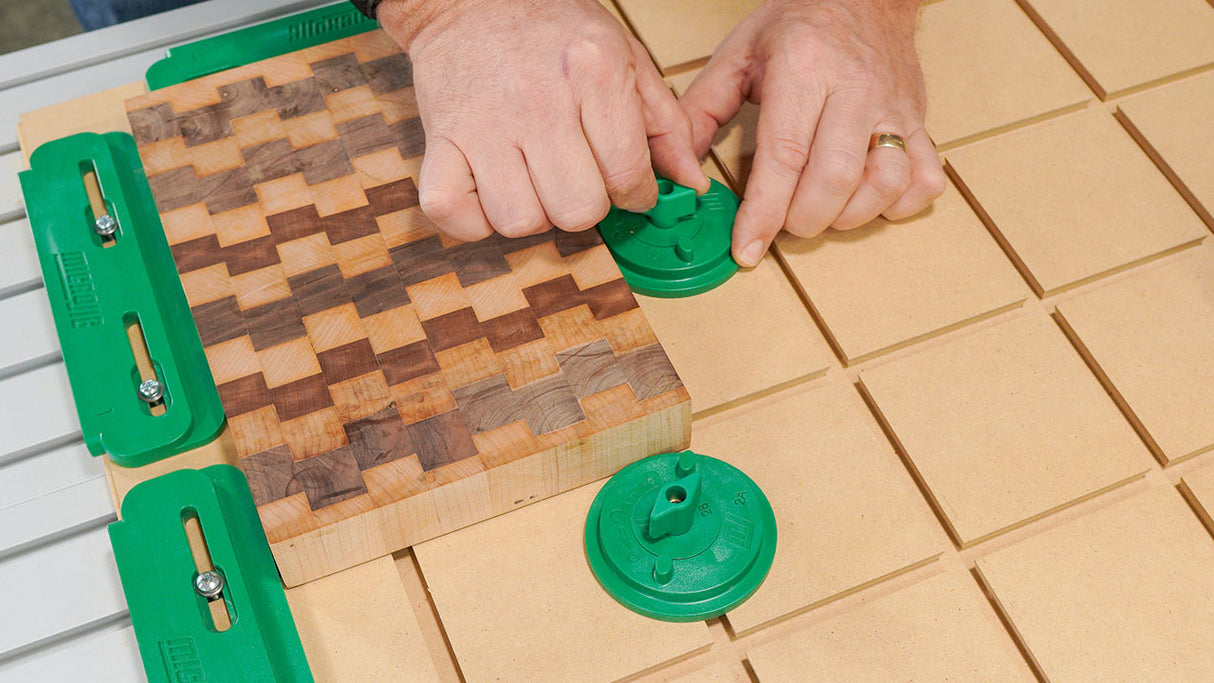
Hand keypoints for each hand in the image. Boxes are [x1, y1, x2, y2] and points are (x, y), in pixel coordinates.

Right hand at [377, 0, 708, 240]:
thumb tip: (690, 182)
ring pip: (519, 221)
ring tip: (535, 181)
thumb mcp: (623, 56)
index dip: (636, 195)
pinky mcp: (441, 139)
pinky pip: (452, 213)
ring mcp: (484, 124)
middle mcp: (538, 101)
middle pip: (577, 210)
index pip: (627, 175)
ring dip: (533, 213)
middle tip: (580, 180)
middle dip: (587, 206)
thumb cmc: (550, 26)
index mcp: (593, 73)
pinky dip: (473, 219)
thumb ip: (665, 122)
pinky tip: (492, 193)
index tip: (628, 187)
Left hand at [679, 0, 946, 266]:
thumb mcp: (738, 55)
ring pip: (884, 184)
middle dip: (801, 220)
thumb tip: (679, 171)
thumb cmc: (799, 25)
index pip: (784, 156)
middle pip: (833, 179)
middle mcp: (855, 87)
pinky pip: (924, 180)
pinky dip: (897, 205)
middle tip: (783, 221)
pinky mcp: (921, 119)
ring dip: (848, 216)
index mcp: (804, 68)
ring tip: (821, 209)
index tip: (746, 248)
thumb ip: (702, 111)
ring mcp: (894, 106)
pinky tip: (867, 198)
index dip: (763, 213)